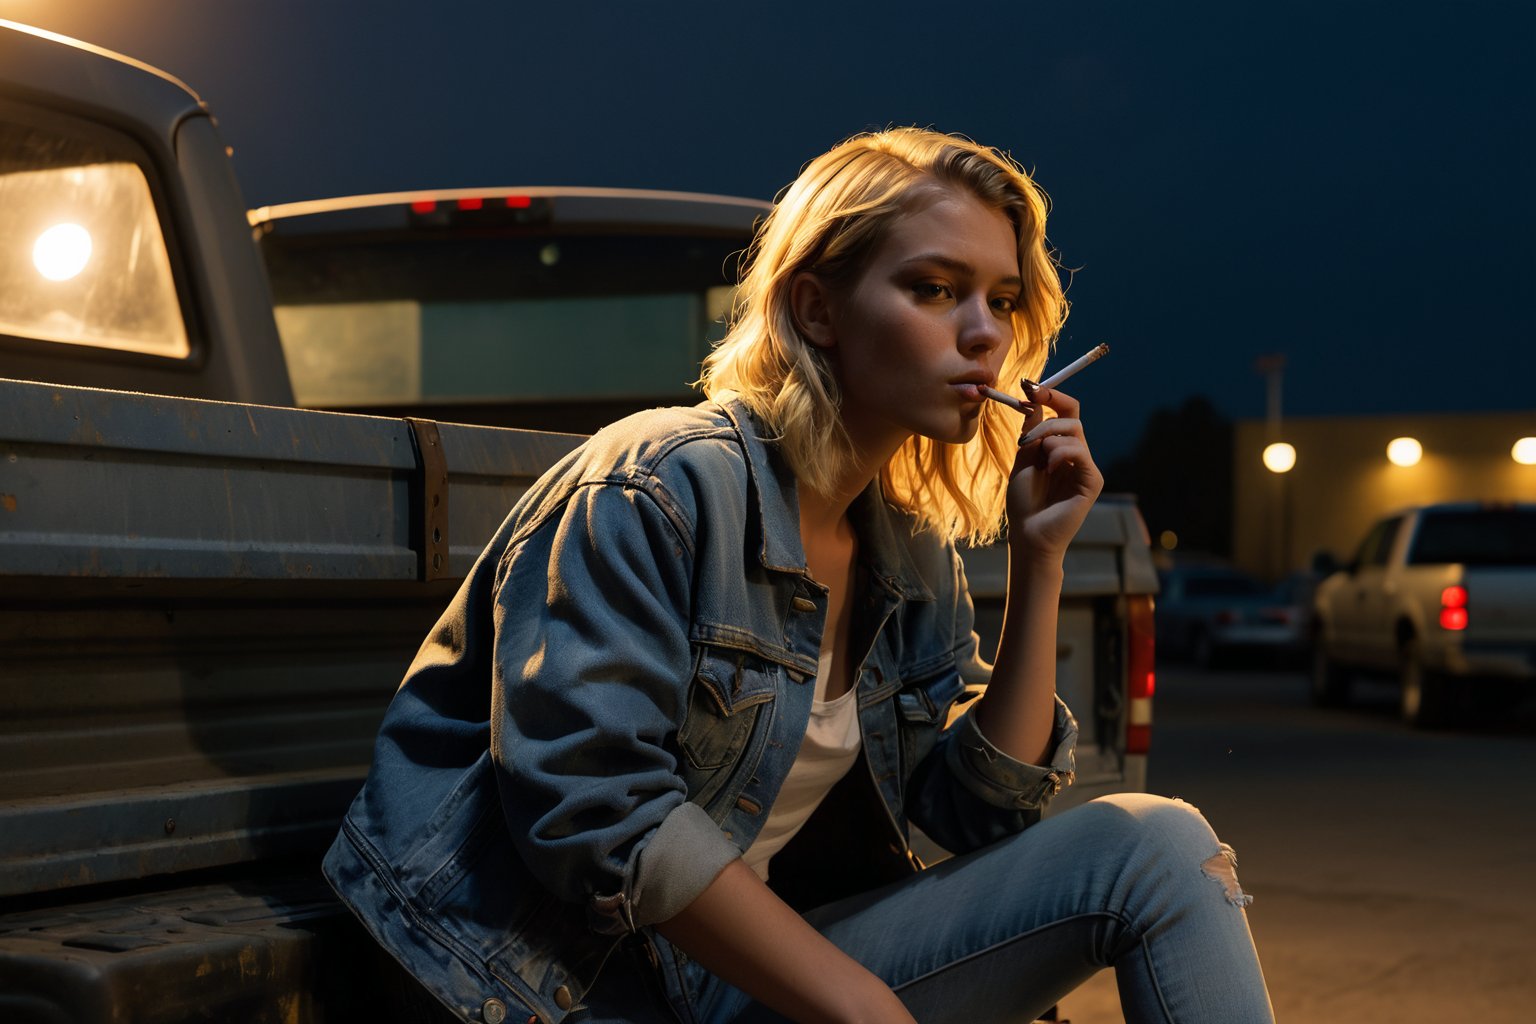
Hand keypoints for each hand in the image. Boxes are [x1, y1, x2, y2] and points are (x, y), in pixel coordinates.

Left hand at [1007, 384, 1102, 560]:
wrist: (1027, 533)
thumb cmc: (1023, 501)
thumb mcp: (1023, 457)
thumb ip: (1031, 429)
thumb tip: (1032, 396)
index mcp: (1060, 448)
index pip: (1064, 412)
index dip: (1050, 395)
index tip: (1028, 385)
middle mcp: (1077, 455)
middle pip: (1071, 415)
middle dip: (1046, 413)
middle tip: (1026, 423)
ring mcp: (1086, 467)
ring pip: (1073, 431)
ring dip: (1047, 437)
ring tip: (1036, 458)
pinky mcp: (1092, 480)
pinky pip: (1079, 451)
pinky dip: (1059, 454)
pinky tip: (1050, 469)